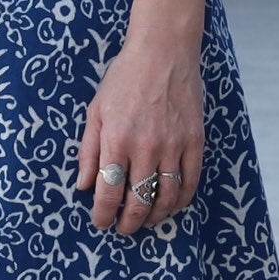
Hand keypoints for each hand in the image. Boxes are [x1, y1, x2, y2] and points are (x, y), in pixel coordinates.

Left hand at [74, 39, 203, 233]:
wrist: (164, 51)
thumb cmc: (125, 77)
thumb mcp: (97, 110)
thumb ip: (89, 150)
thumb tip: (83, 185)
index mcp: (117, 140)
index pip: (109, 193)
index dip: (103, 215)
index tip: (101, 222)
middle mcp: (146, 147)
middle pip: (139, 202)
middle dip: (129, 223)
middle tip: (123, 228)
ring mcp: (174, 146)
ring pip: (166, 198)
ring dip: (155, 217)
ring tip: (146, 220)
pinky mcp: (195, 141)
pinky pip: (190, 182)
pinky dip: (180, 200)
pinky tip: (171, 204)